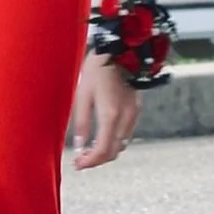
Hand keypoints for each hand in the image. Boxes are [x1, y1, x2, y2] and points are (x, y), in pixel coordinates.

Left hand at [68, 50, 141, 168]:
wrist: (120, 49)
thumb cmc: (97, 69)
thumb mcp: (83, 94)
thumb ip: (81, 123)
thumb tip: (78, 146)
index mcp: (110, 115)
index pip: (102, 151)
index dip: (89, 162)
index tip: (77, 164)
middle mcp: (125, 118)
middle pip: (113, 152)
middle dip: (96, 160)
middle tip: (80, 160)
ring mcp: (134, 114)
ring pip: (121, 145)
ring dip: (106, 152)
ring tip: (88, 149)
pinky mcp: (136, 109)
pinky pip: (126, 134)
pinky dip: (114, 141)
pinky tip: (101, 136)